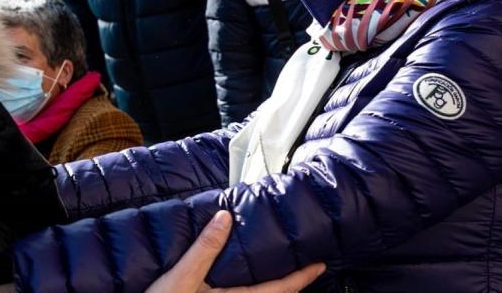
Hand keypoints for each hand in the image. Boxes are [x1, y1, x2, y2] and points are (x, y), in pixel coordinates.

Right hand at [146, 210, 325, 292]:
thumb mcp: (180, 277)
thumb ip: (204, 249)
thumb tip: (226, 217)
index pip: (277, 290)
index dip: (301, 278)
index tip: (321, 264)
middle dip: (288, 281)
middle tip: (304, 261)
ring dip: (267, 282)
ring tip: (275, 262)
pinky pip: (235, 292)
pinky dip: (245, 281)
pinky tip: (238, 268)